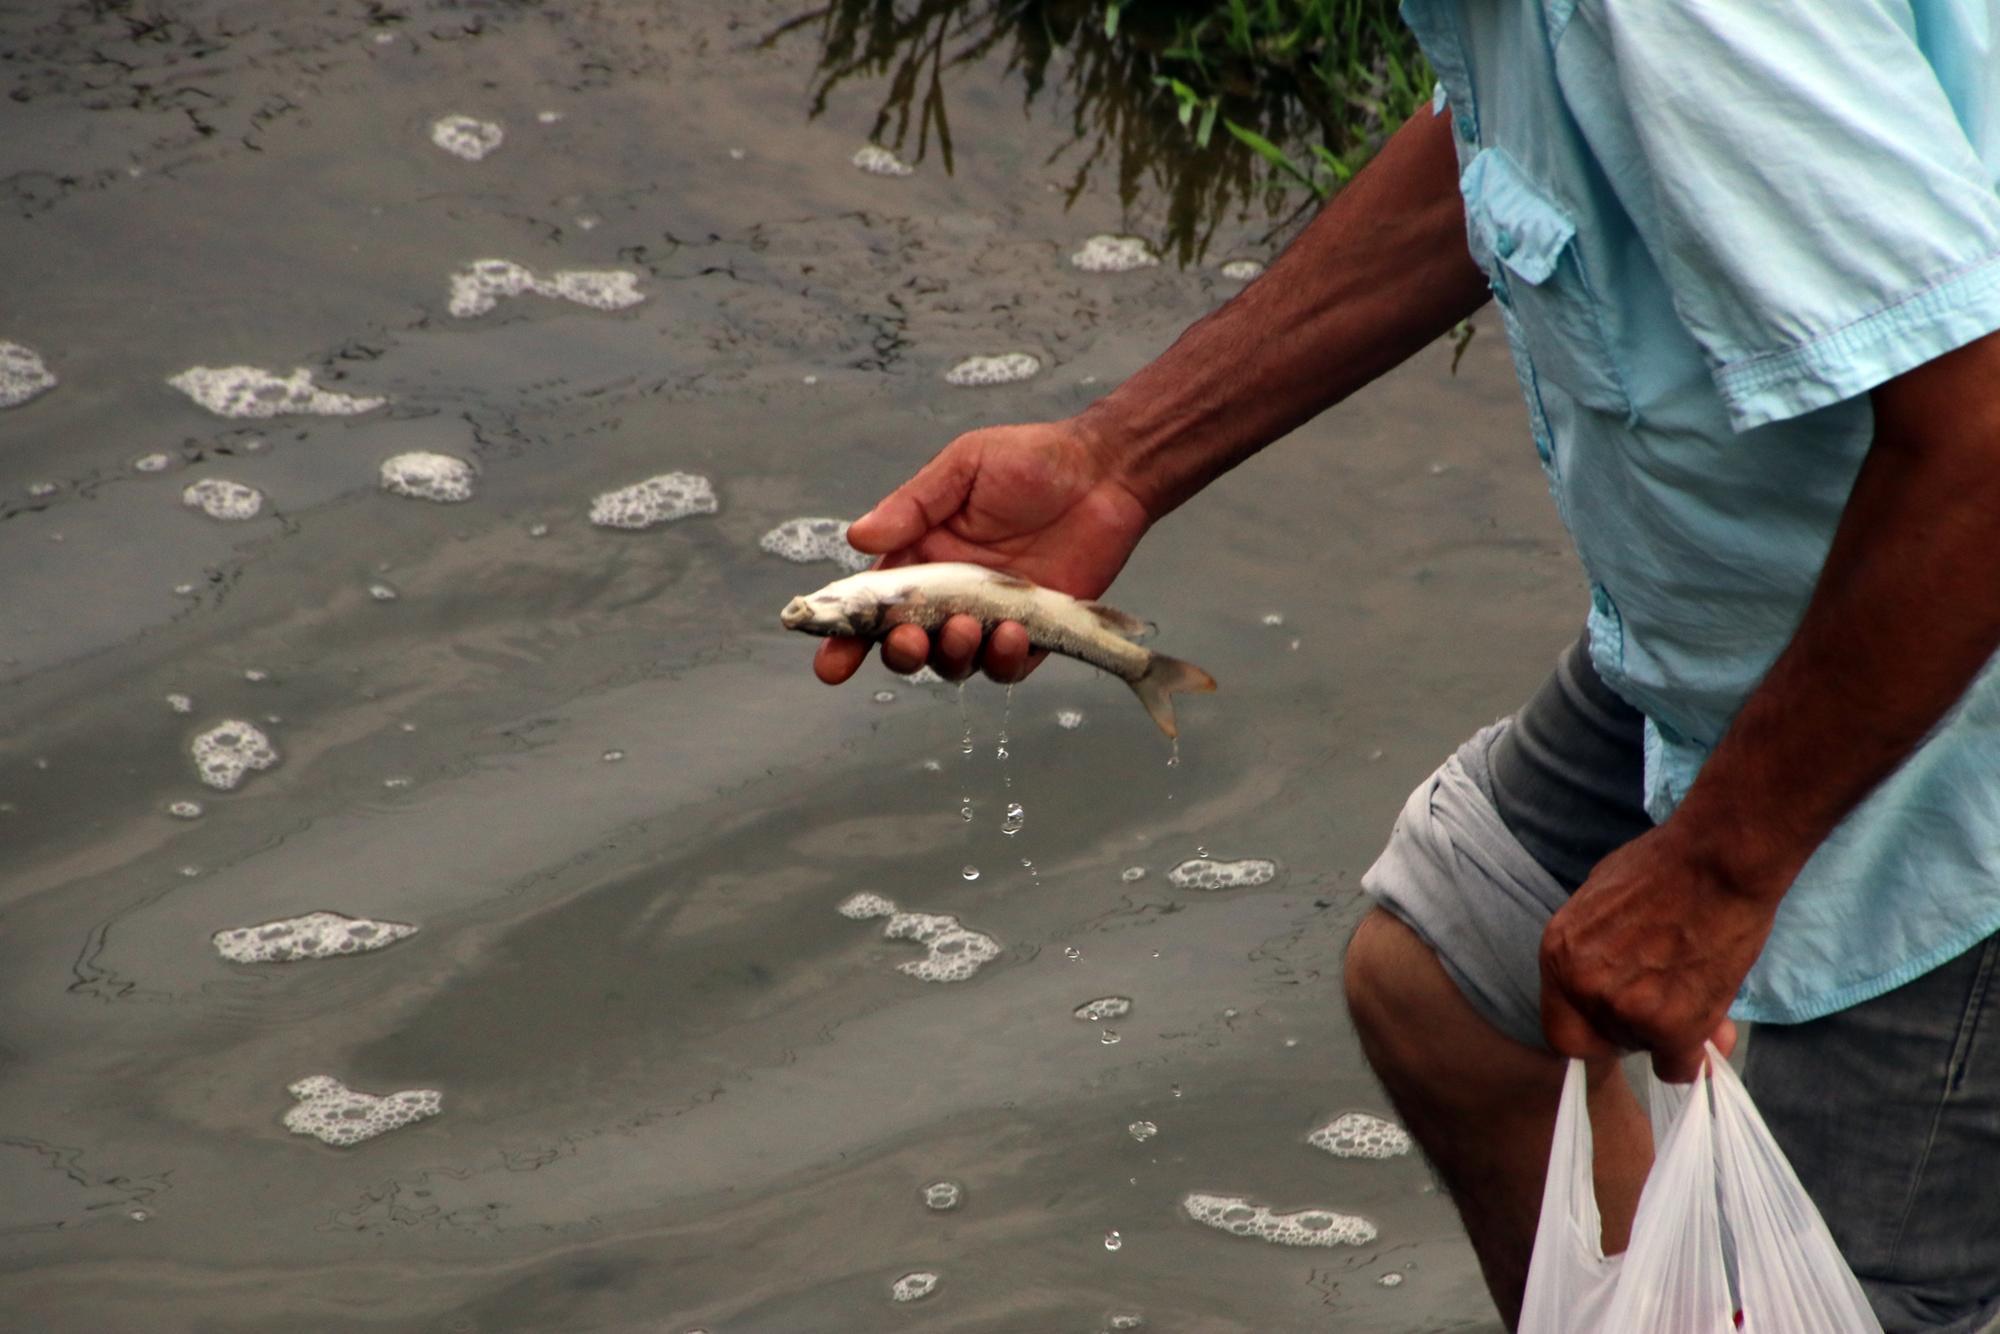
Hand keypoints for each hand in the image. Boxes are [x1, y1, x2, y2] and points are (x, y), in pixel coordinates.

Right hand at [813, 419, 1151, 684]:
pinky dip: (1001, 659)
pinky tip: (1009, 632)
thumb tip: (857, 538)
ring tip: (964, 627)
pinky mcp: (1036, 632)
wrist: (1105, 471)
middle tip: (909, 639)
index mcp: (923, 556)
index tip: (830, 663)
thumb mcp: (963, 468)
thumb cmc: (1032, 460)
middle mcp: (951, 594)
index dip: (846, 639)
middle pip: (908, 645)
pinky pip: (1008, 665)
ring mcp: (992, 616)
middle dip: (898, 653)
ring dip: (949, 656)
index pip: (874, 606)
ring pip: (954, 662)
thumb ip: (912, 506)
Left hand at [1539, 821, 1778, 1081]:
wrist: (1720, 861)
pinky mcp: (1671, 1026)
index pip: (1561, 1029)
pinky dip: (1696, 1055)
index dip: (1594, 1031)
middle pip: (1605, 1040)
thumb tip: (1616, 992)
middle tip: (1670, 1002)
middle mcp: (1582, 985)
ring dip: (1672, 1033)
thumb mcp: (1604, 901)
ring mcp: (1624, 1008)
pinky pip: (1679, 1066)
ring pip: (1647, 1050)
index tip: (1619, 1023)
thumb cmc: (1669, 868)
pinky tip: (1712, 1025)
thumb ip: (1600, 951)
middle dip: (1637, 1029)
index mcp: (1558, 953)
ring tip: (1699, 990)